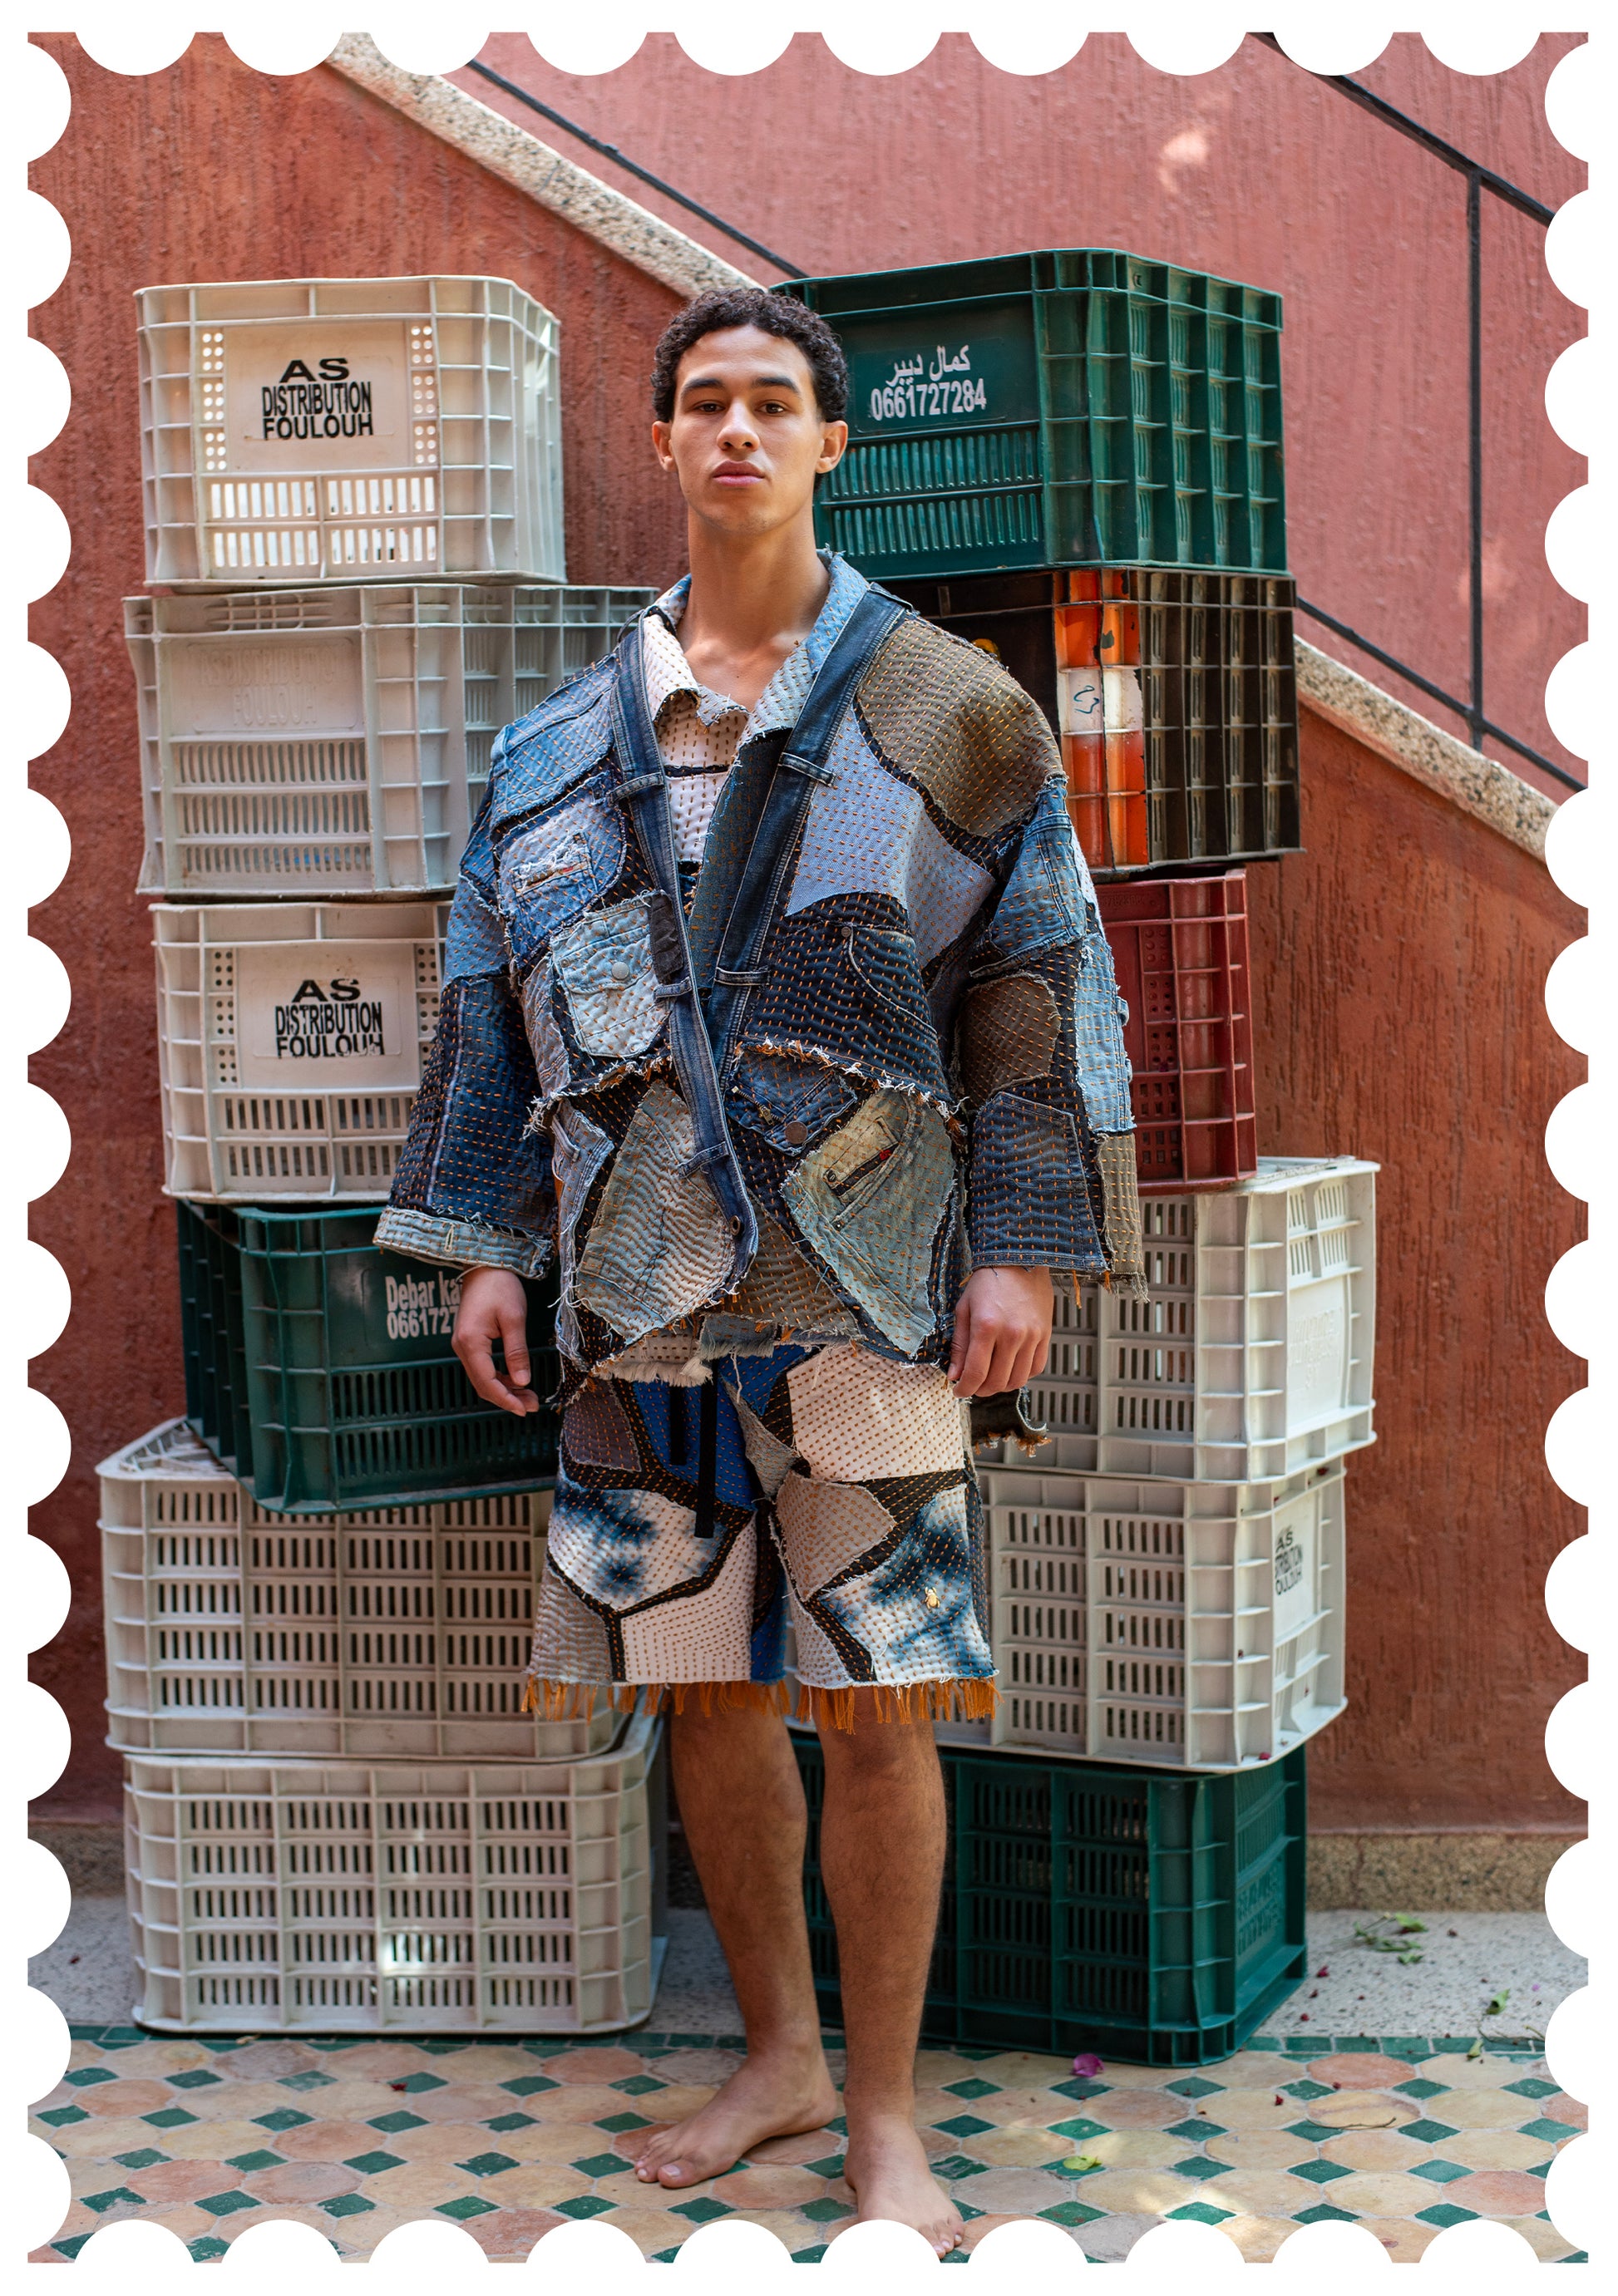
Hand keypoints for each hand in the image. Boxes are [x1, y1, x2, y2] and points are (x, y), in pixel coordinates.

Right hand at [453, 1266, 538, 1415]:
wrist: (484, 1264)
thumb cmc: (500, 1286)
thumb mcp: (514, 1318)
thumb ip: (517, 1351)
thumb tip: (523, 1381)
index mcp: (471, 1342)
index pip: (487, 1382)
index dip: (506, 1399)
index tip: (524, 1409)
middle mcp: (462, 1347)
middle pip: (482, 1384)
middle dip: (507, 1397)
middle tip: (532, 1405)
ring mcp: (463, 1344)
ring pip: (482, 1378)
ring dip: (504, 1389)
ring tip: (529, 1396)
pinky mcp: (469, 1341)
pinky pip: (482, 1367)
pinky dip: (498, 1377)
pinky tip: (516, 1380)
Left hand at [947, 1266, 1053, 1398]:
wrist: (1018, 1259)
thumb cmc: (987, 1281)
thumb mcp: (964, 1309)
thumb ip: (960, 1345)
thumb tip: (954, 1374)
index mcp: (987, 1326)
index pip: (976, 1373)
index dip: (964, 1388)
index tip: (958, 1391)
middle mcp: (1012, 1334)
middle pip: (996, 1381)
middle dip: (980, 1390)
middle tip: (972, 1385)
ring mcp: (1032, 1336)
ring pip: (1017, 1380)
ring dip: (1001, 1386)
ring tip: (990, 1378)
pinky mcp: (1046, 1335)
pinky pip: (1035, 1368)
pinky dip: (1021, 1375)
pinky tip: (1010, 1369)